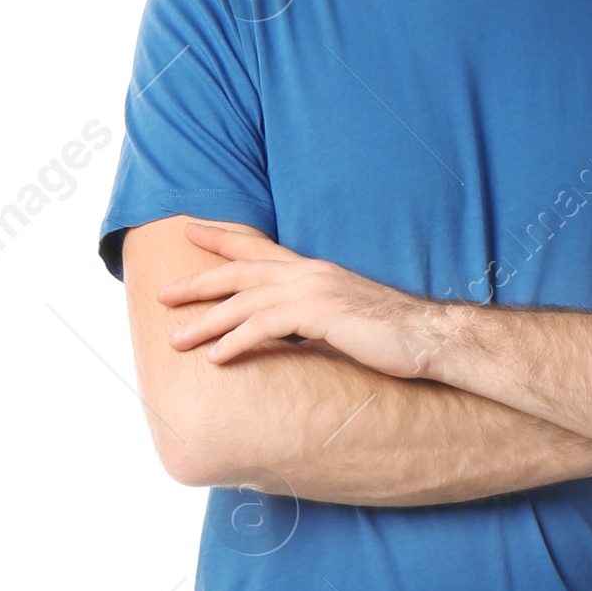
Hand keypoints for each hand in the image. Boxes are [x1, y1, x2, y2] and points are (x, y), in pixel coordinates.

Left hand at [159, 222, 438, 375]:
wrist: (429, 337)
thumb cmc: (394, 335)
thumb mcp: (347, 318)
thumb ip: (318, 317)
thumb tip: (298, 332)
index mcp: (315, 270)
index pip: (259, 247)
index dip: (223, 238)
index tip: (191, 232)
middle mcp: (309, 273)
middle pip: (239, 271)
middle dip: (198, 282)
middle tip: (162, 294)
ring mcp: (313, 290)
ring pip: (243, 301)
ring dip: (205, 322)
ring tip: (176, 340)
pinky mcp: (319, 315)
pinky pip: (265, 327)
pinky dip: (236, 342)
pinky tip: (216, 359)